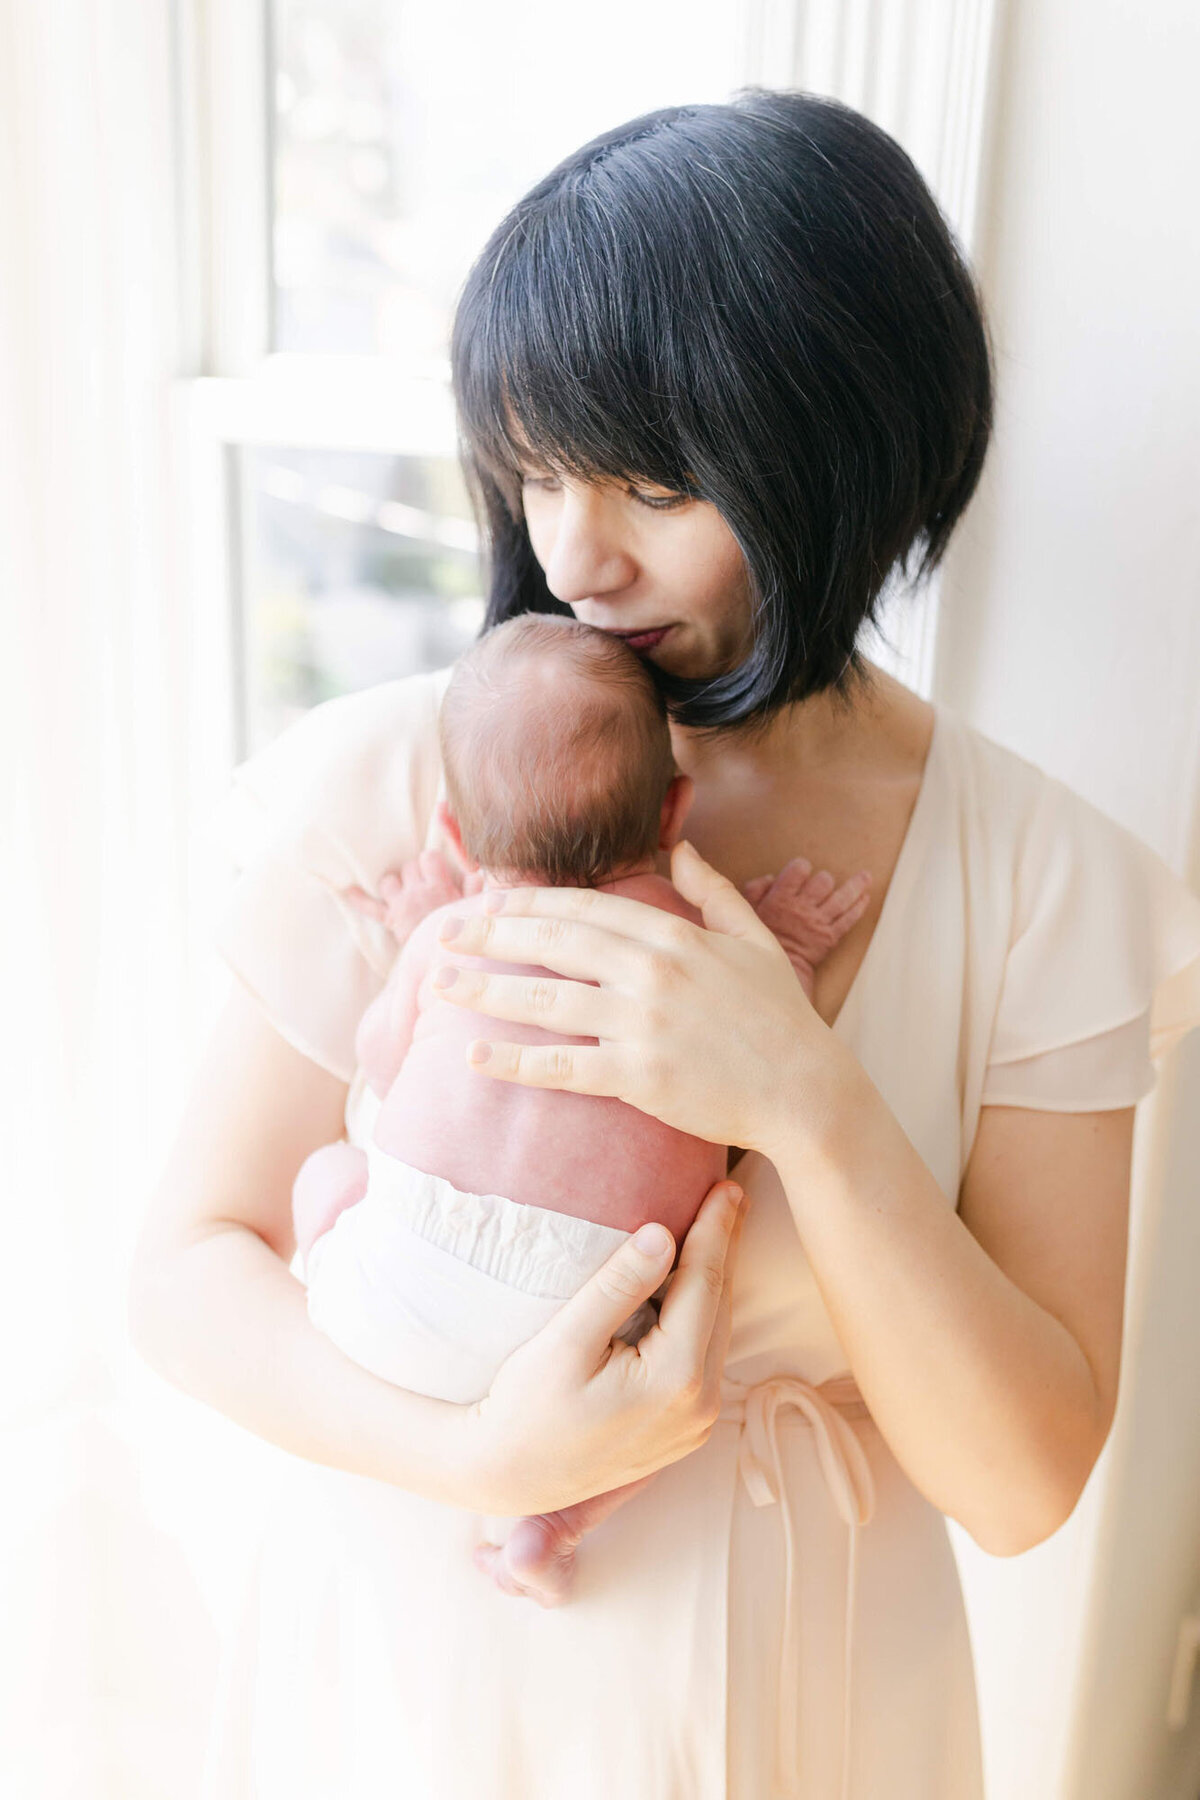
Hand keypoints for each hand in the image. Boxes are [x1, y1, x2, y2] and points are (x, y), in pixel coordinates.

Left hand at [343, 851, 483, 945]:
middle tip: (426, 888)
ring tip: (405, 894)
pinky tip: (346, 890)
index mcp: (439, 887)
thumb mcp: (474, 906)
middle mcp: (417, 893)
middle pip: (408, 867)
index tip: (438, 873)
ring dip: (395, 884)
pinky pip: (369, 907)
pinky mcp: (390, 920)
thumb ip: (474, 883)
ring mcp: (400, 906)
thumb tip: (475, 869)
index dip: (431, 862)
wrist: (444, 965)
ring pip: (389, 881)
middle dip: (416, 874)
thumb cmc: (463, 933)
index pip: (428, 857)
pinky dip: (358, 898)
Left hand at [430, 839, 845, 1158]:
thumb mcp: (754, 940)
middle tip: (445, 935)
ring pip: (545, 999)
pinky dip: (515, 1061)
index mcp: (673, 936)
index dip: (529, 904)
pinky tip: (475, 1056)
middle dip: (490, 936)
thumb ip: (713, 891)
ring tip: (441, 986)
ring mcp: (641, 1025)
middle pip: (552, 943)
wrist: (805, 1091)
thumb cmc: (781, 1018)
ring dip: (486, 990)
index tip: (488, 904)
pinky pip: (561, 1066)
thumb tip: (682, 849)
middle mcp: (650, 973)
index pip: (583, 908)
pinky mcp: (637, 1077)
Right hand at [463, 1178, 746, 1515]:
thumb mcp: (565, 1341)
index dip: (716, 1229)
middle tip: (734, 1193)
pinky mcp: (685, 1431)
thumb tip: (663, 1234)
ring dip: (718, 1279)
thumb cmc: (525, 1408)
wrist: (507, 1477)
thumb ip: (617, 1286)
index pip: (705, 1283)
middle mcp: (700, 1406)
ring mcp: (696, 1424)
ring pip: (718, 1331)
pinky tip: (698, 1285)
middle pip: (721, 1305)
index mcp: (676, 1378)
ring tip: (721, 1228)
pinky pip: (707, 1356)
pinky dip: (705, 1314)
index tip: (727, 1185)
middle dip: (726, 1246)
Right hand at [742, 859, 870, 993]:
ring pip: (842, 898)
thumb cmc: (756, 942)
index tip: (800, 869)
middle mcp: (802, 907)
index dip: (801, 866)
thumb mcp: (746, 913)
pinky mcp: (830, 937)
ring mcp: (819, 922)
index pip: (798, 870)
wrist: (770, 977)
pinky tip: (866, 897)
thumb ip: (755, 889)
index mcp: (780, 898)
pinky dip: (859, 907)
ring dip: (856, 886)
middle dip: (824, 879)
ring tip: (866, 877)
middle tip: (822, 883)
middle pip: (823, 881)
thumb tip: (771, 877)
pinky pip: (849, 919)